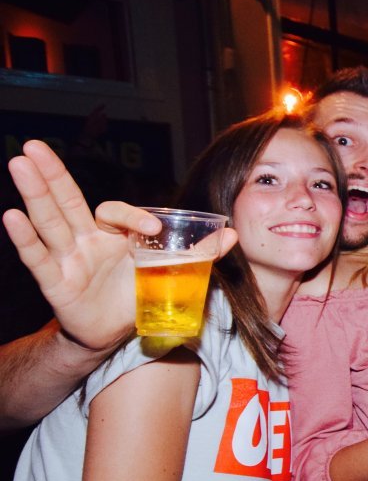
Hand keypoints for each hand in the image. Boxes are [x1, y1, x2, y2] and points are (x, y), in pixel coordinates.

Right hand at [2, 141, 236, 350]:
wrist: (115, 334)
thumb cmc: (137, 294)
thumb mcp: (170, 272)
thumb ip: (199, 252)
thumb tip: (233, 233)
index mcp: (114, 235)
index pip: (115, 213)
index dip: (134, 217)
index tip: (155, 229)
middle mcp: (86, 240)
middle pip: (67, 201)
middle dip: (53, 174)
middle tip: (35, 146)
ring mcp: (68, 259)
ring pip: (49, 221)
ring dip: (34, 193)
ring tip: (20, 164)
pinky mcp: (56, 282)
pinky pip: (38, 258)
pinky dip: (25, 237)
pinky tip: (11, 216)